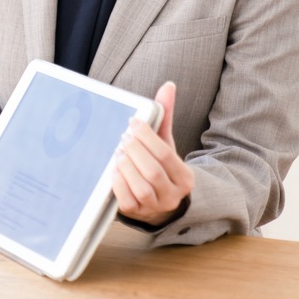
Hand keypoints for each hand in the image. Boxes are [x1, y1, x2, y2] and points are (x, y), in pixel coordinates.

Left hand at [113, 81, 194, 225]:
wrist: (160, 200)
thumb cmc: (160, 165)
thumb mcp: (165, 142)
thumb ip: (165, 116)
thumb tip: (168, 86)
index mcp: (184, 177)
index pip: (164, 153)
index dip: (146, 136)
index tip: (133, 123)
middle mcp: (173, 195)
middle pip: (152, 171)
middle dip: (135, 151)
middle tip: (123, 137)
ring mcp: (155, 206)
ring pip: (141, 187)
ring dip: (126, 167)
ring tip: (118, 152)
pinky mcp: (137, 213)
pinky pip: (126, 200)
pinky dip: (118, 183)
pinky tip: (114, 170)